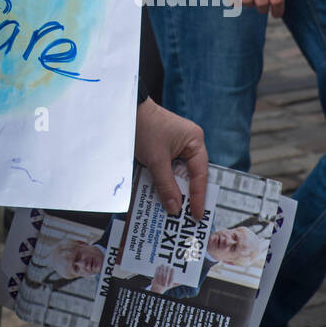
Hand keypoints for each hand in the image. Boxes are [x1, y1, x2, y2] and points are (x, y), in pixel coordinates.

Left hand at [134, 97, 207, 218]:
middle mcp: (190, 144)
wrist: (127, 110)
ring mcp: (178, 146)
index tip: (196, 214)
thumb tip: (175, 208)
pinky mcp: (165, 149)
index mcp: (195, 141)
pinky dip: (166, 181)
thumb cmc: (145, 127)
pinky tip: (162, 194)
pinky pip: (169, 169)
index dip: (198, 196)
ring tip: (174, 209)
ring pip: (179, 174)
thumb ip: (166, 185)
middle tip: (186, 216)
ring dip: (175, 189)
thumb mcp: (156, 160)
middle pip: (191, 175)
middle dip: (187, 195)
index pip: (200, 174)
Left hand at [149, 262, 174, 293]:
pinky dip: (157, 270)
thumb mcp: (171, 286)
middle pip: (166, 276)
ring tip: (163, 265)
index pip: (171, 279)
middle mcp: (164, 285)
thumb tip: (182, 282)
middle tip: (168, 265)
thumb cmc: (165, 286)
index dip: (172, 273)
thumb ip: (176, 283)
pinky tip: (159, 266)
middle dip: (167, 270)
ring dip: (162, 269)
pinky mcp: (155, 280)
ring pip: (161, 275)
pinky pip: (156, 274)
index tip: (173, 268)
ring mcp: (159, 283)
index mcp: (169, 285)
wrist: (157, 290)